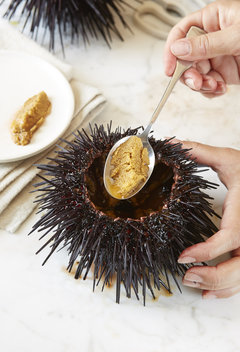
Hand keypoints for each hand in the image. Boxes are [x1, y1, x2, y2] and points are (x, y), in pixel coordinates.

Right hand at [164, 0, 239, 97]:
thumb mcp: (237, 36)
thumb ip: (206, 44)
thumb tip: (178, 49)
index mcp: (214, 19)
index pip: (182, 31)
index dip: (172, 50)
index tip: (169, 69)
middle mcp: (213, 38)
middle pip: (186, 56)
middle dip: (188, 72)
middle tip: (196, 82)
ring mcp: (219, 56)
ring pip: (195, 73)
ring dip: (200, 84)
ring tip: (213, 86)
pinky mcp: (225, 72)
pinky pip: (208, 83)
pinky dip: (210, 90)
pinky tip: (220, 88)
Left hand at [176, 141, 239, 298]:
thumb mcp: (230, 160)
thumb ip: (201, 152)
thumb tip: (174, 143)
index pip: (229, 239)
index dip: (206, 251)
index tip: (183, 256)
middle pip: (239, 268)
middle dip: (212, 277)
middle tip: (187, 275)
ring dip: (219, 287)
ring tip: (194, 284)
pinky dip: (230, 288)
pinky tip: (212, 292)